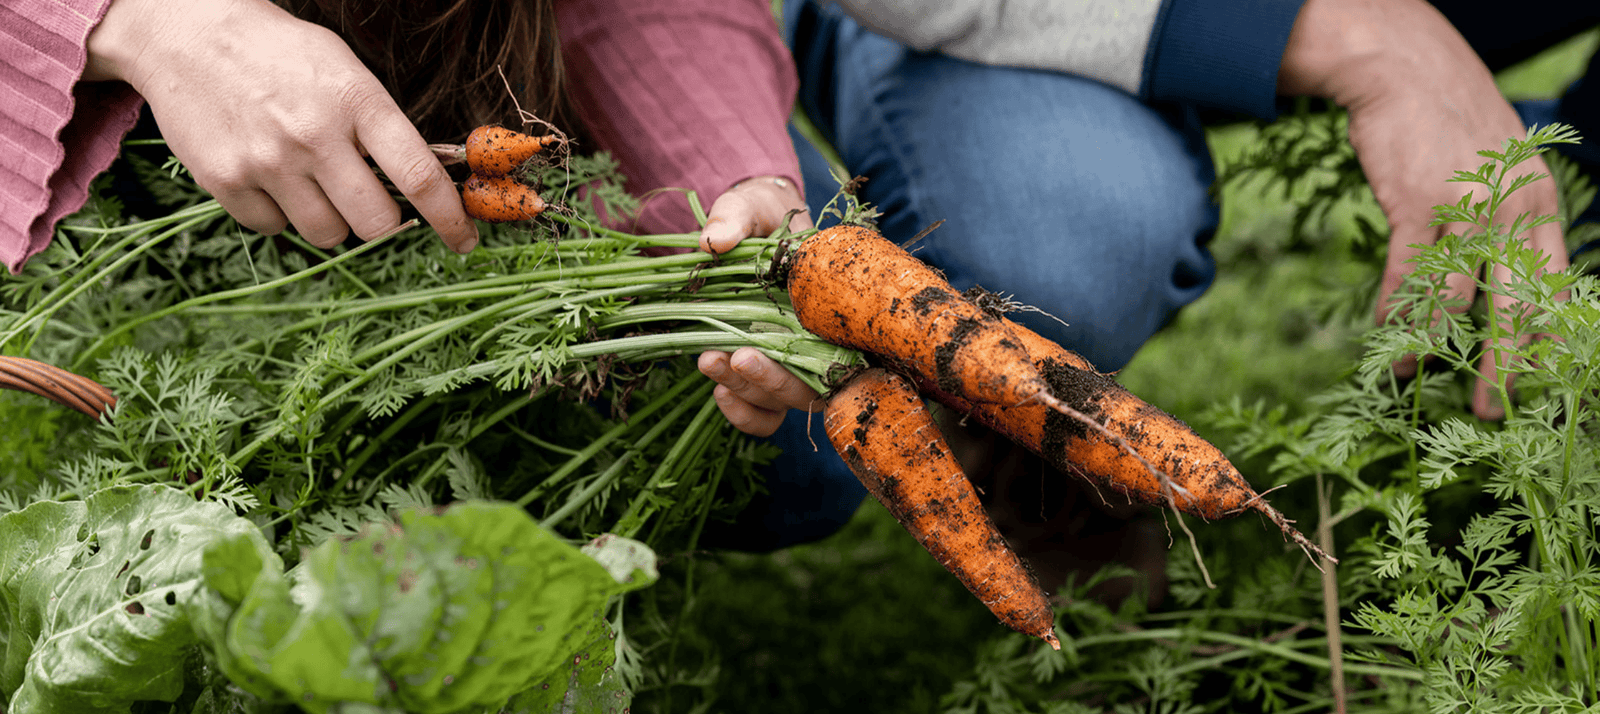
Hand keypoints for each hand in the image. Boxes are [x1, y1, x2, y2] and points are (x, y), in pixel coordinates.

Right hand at [85, 0, 477, 252]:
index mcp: (356, 101)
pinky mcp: (226, 181)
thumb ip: (383, 126)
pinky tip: (270, 175)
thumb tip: (427, 185)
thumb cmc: (281, 53)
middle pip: (376, 222)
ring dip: (330, 218)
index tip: (464, 239)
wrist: (188, 34)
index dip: (450, 218)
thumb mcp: (346, 71)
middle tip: (369, 201)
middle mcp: (314, 135)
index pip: (419, 176)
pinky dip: (280, 214)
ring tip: (311, 178)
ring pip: (327, 234)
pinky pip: (274, 229)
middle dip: (383, 222)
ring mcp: (268, 161)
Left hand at [696, 176, 819, 434]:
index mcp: (831, 304)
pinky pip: (767, 415)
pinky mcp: (769, 374)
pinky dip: (744, 413)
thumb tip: (715, 241)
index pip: (838, 350)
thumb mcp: (750, 205)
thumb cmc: (764, 213)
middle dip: (769, 380)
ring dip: (749, 391)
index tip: (757, 349)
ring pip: (785, 400)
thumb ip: (735, 216)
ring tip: (709, 363)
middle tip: (734, 358)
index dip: (806, 360)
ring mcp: (796, 362)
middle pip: (810, 385)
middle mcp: (822, 340)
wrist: (755, 222)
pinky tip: (719, 392)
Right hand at [1278, 0, 1565, 418]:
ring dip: (1434, 344)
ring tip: (1415, 377)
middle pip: (1516, 304)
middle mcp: (1512, 211)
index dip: (1543, 342)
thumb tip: (1491, 283)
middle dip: (1505, 364)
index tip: (1535, 384)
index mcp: (1539, 207)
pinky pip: (1408, 272)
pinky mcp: (1419, 203)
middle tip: (1494, 408)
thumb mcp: (1497, 172)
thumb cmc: (1447, 126)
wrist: (1405, 72)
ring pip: (1456, 297)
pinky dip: (1396, 308)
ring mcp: (1467, 208)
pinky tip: (1386, 332)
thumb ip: (1503, 222)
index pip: (1551, 289)